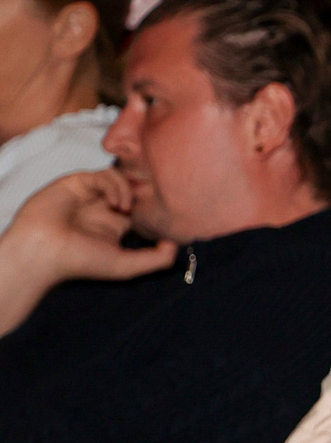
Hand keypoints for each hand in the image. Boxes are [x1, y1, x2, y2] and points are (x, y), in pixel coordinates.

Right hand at [0, 171, 173, 334]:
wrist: (42, 251)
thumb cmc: (80, 262)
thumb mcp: (127, 267)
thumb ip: (157, 259)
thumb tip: (177, 244)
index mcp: (114, 227)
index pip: (141, 211)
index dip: (155, 211)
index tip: (168, 216)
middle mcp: (103, 209)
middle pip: (132, 190)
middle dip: (145, 193)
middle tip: (153, 201)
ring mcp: (90, 195)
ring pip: (119, 180)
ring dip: (128, 191)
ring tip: (125, 209)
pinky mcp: (77, 183)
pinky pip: (103, 175)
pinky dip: (114, 186)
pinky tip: (115, 203)